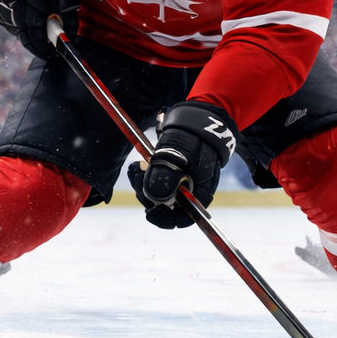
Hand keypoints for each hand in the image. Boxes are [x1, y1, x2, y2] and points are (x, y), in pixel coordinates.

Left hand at [128, 101, 235, 229]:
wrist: (197, 119)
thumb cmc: (193, 135)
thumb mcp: (179, 152)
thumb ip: (168, 174)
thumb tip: (155, 199)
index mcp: (199, 194)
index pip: (180, 219)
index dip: (162, 217)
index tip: (147, 208)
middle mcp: (189, 193)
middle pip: (163, 207)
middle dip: (146, 194)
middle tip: (138, 172)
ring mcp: (179, 185)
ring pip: (156, 195)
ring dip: (143, 184)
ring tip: (137, 166)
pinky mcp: (170, 176)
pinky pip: (154, 183)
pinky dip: (144, 177)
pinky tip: (138, 166)